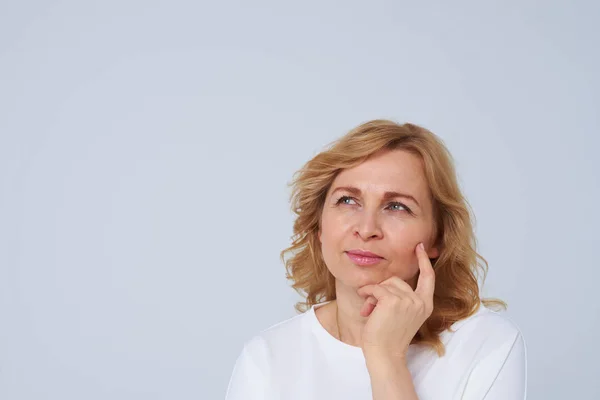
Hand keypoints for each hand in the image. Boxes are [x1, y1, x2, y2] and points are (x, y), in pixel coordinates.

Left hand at [356, 242, 434, 361]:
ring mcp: (408, 300)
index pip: (428, 277)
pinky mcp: (392, 300)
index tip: (420, 247)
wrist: (385, 355)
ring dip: (372, 295)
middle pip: (396, 280)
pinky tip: (366, 309)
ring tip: (370, 311)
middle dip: (381, 291)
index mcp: (425, 305)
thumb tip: (387, 283)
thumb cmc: (389, 337)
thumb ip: (402, 298)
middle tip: (373, 306)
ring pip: (384, 284)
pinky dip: (367, 295)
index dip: (424, 261)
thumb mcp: (402, 314)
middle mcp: (420, 301)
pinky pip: (375, 288)